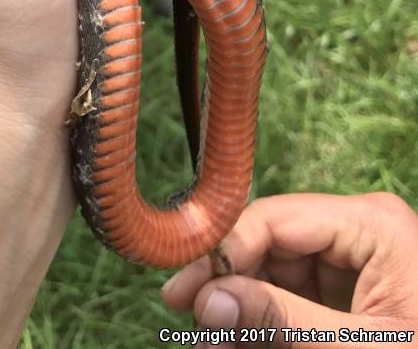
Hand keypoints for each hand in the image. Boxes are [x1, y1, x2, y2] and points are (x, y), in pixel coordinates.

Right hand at [162, 193, 417, 346]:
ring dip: (243, 304)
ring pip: (276, 270)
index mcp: (372, 224)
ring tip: (212, 339)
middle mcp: (360, 231)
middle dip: (231, 283)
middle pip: (271, 242)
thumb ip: (280, 320)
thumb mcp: (355, 348)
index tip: (181, 292)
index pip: (275, 218)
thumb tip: (205, 299)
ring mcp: (355, 261)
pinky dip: (266, 319)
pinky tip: (242, 337)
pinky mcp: (351, 292)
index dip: (222, 251)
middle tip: (191, 324)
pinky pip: (294, 294)